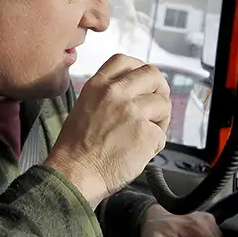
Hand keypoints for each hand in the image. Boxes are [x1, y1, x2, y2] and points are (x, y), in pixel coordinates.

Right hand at [46, 54, 170, 206]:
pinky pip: (162, 135)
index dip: (140, 69)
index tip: (144, 81)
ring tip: (147, 135)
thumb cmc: (75, 150)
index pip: (126, 62)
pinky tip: (140, 153)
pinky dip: (155, 145)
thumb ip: (107, 97)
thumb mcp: (84, 108)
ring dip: (161, 120)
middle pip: (152, 75)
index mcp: (98, 86)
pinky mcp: (145, 133)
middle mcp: (116, 94)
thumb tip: (133, 95)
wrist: (74, 174)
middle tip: (158, 105)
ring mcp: (132, 112)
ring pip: (163, 105)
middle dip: (160, 89)